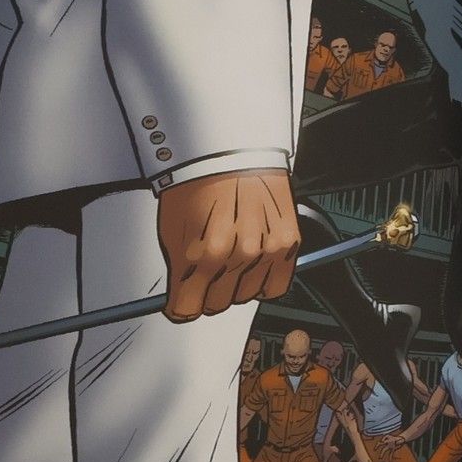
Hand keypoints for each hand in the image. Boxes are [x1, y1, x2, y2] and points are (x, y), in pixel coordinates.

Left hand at [155, 170, 298, 322]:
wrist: (231, 151)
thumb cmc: (199, 182)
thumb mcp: (174, 230)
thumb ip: (180, 269)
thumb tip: (183, 297)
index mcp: (200, 254)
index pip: (186, 309)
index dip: (182, 305)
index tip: (184, 300)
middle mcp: (234, 257)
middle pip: (216, 306)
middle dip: (208, 293)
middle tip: (208, 273)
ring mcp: (263, 252)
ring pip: (245, 297)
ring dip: (236, 285)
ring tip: (232, 258)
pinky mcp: (287, 244)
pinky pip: (275, 286)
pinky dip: (264, 281)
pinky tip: (254, 265)